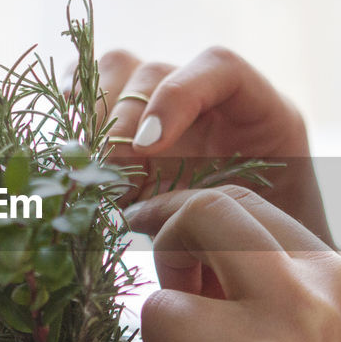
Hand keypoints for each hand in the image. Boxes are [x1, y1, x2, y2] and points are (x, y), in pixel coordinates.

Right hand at [90, 47, 332, 246]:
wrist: (256, 274)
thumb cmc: (268, 257)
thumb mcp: (257, 236)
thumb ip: (215, 218)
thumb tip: (139, 214)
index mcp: (260, 114)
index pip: (219, 67)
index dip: (176, 95)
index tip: (148, 147)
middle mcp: (208, 102)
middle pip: (152, 70)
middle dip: (120, 121)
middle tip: (107, 173)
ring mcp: (165, 112)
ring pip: (115, 74)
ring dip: (91, 121)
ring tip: (89, 174)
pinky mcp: (129, 133)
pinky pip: (91, 98)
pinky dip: (72, 119)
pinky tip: (73, 162)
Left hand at [127, 185, 340, 341]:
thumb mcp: (323, 340)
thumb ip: (265, 286)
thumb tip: (172, 238)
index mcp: (334, 278)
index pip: (237, 202)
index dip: (180, 211)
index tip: (147, 229)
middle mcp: (305, 304)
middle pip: (200, 219)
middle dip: (163, 250)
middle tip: (172, 299)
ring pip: (158, 312)